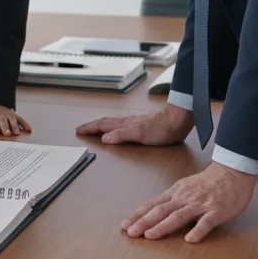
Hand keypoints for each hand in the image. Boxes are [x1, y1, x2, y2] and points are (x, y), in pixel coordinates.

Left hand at [0, 102, 31, 136]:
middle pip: (1, 118)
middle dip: (4, 126)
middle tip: (7, 134)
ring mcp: (6, 112)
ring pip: (11, 118)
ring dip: (14, 125)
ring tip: (17, 134)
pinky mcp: (12, 114)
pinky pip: (19, 118)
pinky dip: (25, 124)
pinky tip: (29, 130)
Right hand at [75, 103, 193, 144]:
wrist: (179, 120)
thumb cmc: (162, 128)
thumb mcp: (140, 134)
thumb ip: (121, 135)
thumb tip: (104, 138)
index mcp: (125, 124)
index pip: (103, 125)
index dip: (90, 128)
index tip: (78, 130)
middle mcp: (128, 122)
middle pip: (106, 123)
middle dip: (92, 126)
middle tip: (82, 129)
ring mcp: (135, 122)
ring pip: (113, 123)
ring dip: (102, 126)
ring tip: (95, 129)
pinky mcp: (143, 125)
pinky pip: (122, 126)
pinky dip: (114, 128)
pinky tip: (118, 130)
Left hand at [122, 162, 257, 242]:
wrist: (232, 172)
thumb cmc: (208, 182)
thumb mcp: (184, 187)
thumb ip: (172, 200)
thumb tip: (154, 213)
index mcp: (175, 194)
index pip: (152, 205)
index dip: (138, 215)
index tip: (125, 225)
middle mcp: (184, 199)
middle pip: (161, 211)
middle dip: (144, 222)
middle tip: (131, 233)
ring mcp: (200, 205)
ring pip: (179, 216)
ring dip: (163, 226)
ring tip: (150, 236)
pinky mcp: (217, 211)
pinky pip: (206, 222)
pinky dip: (198, 230)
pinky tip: (190, 240)